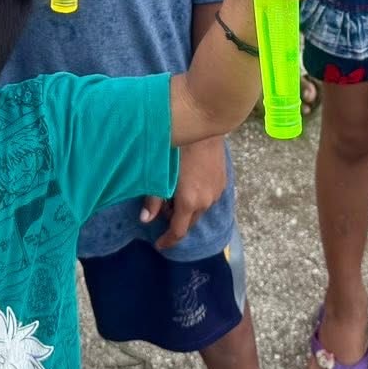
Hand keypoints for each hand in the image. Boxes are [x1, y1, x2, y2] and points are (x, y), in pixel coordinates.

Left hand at [141, 134, 225, 249]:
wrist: (203, 123)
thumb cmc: (177, 146)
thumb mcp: (160, 173)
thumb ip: (153, 199)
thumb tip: (145, 220)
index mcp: (189, 202)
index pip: (179, 231)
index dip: (168, 240)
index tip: (159, 245)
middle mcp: (206, 201)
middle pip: (190, 222)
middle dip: (175, 221)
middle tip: (162, 210)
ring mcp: (217, 191)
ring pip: (200, 209)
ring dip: (187, 208)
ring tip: (173, 193)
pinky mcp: (223, 181)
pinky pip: (208, 197)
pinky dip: (197, 198)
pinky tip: (188, 184)